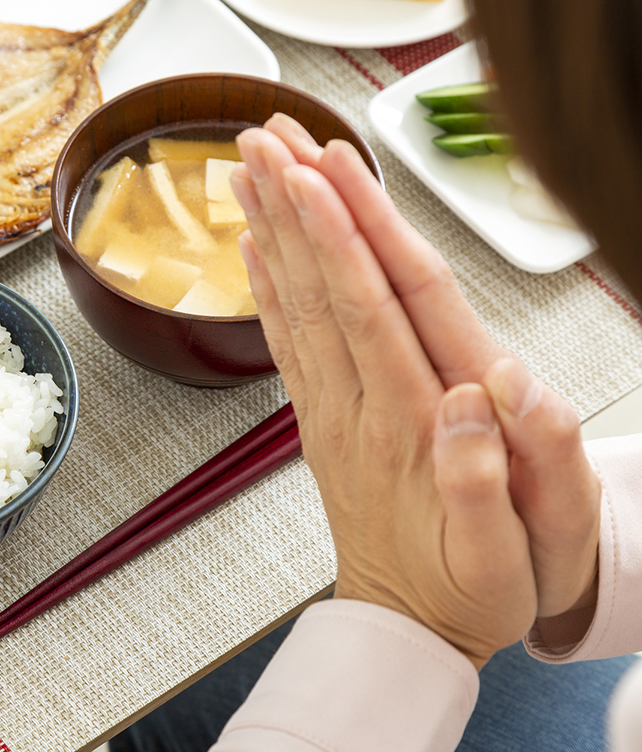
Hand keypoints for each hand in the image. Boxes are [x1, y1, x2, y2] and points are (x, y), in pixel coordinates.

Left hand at [257, 114, 600, 618]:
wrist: (409, 629)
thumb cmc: (473, 587)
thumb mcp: (516, 554)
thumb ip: (501, 477)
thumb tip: (485, 395)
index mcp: (412, 424)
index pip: (373, 310)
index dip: (344, 237)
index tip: (314, 173)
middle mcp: (361, 405)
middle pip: (323, 289)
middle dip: (294, 206)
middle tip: (265, 135)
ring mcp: (333, 412)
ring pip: (297, 305)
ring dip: (272, 230)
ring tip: (249, 166)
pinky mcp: (322, 422)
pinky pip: (288, 344)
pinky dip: (268, 290)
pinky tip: (254, 246)